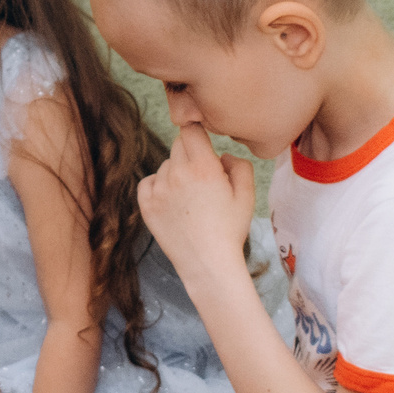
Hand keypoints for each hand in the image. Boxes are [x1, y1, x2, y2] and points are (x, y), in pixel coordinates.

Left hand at [137, 124, 257, 285]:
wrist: (208, 263)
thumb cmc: (230, 230)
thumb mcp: (247, 195)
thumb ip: (239, 165)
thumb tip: (222, 155)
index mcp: (203, 167)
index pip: (191, 130)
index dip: (198, 132)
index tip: (202, 142)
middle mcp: (177, 173)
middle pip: (178, 145)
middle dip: (190, 154)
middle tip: (202, 176)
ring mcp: (159, 189)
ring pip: (165, 165)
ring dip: (176, 172)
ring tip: (190, 197)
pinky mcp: (146, 205)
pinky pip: (148, 182)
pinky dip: (158, 186)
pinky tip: (172, 200)